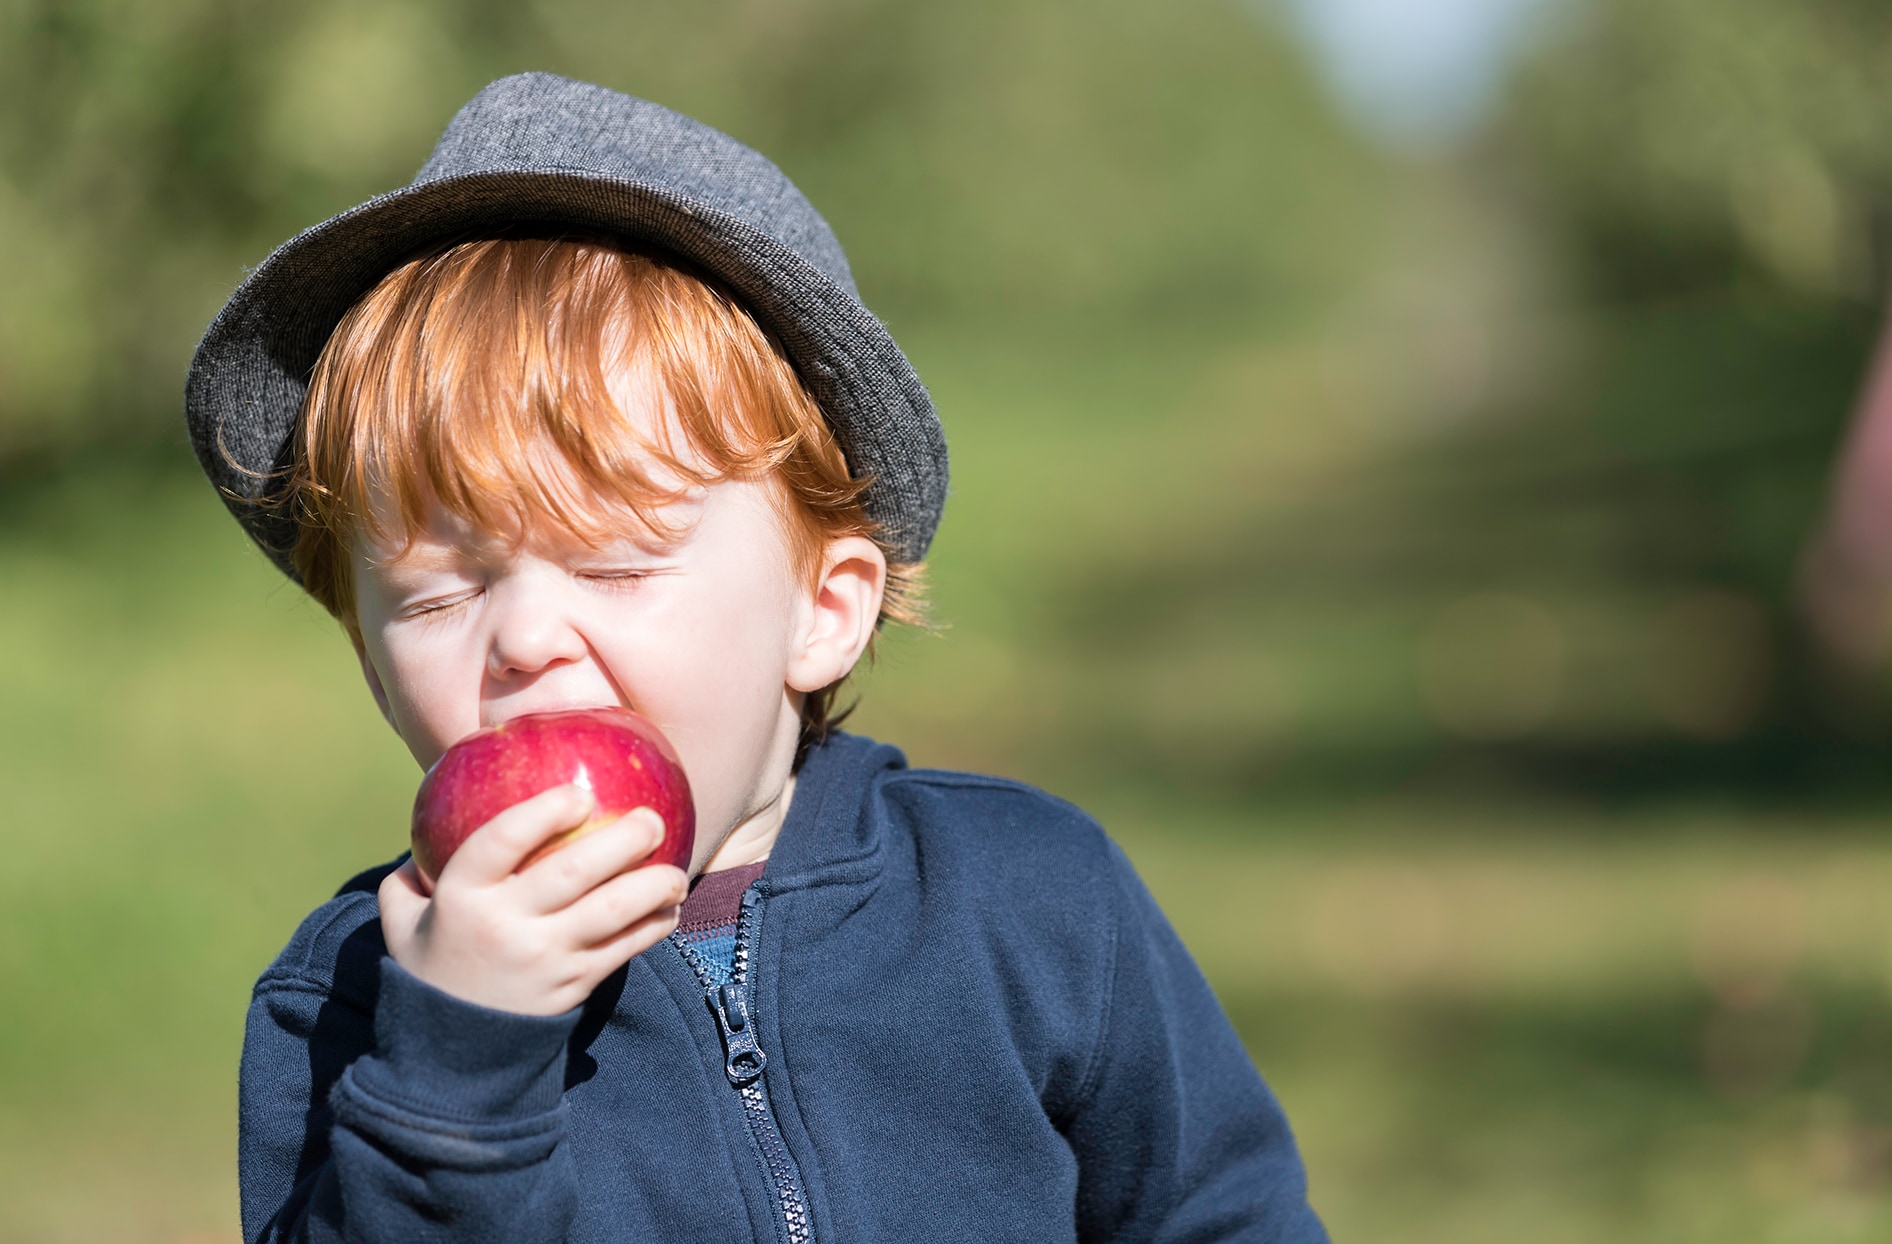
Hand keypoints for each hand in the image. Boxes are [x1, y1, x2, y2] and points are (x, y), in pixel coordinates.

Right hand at [377, 785, 687, 1015]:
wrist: (447, 1054)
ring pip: (612, 912)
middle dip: (622, 838)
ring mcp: (545, 958)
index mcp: (460, 896)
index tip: (578, 793)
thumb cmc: (430, 965)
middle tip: (651, 819)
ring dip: (654, 885)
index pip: (502, 840)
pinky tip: (671, 908)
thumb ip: (410, 872)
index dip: (543, 812)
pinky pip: (625, 948)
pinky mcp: (574, 985)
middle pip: (573, 871)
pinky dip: (654, 926)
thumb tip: (435, 814)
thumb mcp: (402, 917)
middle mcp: (505, 925)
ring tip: (675, 871)